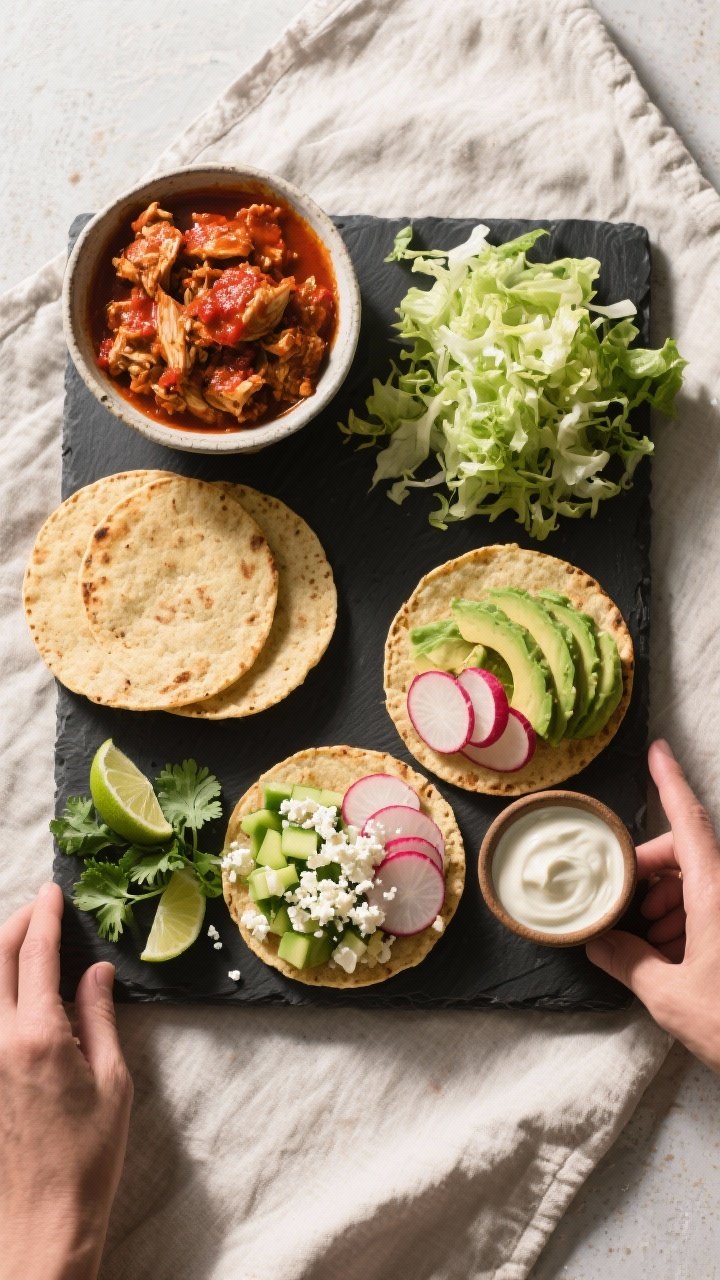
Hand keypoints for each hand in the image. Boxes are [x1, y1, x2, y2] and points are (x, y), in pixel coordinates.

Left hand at [0, 883, 131, 1279]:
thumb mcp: (113, 1082)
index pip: (34, 954)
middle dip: (16, 922)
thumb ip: (99, 1018)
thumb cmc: (88, 1157)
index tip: (54, 892)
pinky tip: (14, 991)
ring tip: (24, 941)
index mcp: (37, 1036)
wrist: (43, 1219)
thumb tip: (95, 973)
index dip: (44, 915)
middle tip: (39, 906)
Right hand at [587, 739, 719, 1072]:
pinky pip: (717, 907)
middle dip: (652, 872)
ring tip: (649, 944)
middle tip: (625, 906)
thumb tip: (599, 941)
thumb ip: (628, 961)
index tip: (658, 751)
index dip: (670, 781)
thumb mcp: (670, 997)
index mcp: (716, 891)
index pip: (688, 820)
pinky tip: (673, 957)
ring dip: (671, 903)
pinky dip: (692, 921)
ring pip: (704, 882)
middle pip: (688, 854)